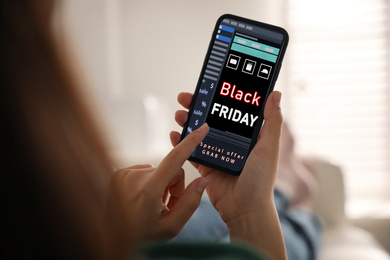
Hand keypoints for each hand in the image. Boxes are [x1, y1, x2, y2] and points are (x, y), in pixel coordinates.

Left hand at [107, 124, 208, 253]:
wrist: (112, 242)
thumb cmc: (143, 237)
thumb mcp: (172, 227)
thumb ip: (190, 203)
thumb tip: (202, 180)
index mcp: (148, 190)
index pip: (175, 159)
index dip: (191, 142)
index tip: (202, 128)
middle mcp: (134, 177)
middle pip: (170, 170)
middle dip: (174, 186)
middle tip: (168, 205)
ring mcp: (124, 174)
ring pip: (158, 171)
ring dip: (161, 185)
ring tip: (153, 205)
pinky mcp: (119, 174)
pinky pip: (145, 172)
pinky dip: (149, 183)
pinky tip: (143, 199)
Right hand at [171, 91, 286, 259]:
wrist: (245, 209)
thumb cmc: (261, 180)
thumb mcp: (269, 148)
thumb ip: (272, 122)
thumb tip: (275, 94)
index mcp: (247, 136)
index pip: (232, 111)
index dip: (220, 98)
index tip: (210, 86)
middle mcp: (232, 143)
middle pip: (212, 119)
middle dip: (198, 106)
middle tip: (186, 97)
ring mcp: (218, 154)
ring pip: (199, 133)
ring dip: (188, 121)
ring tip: (179, 114)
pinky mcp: (206, 167)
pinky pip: (191, 152)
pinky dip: (181, 143)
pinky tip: (174, 134)